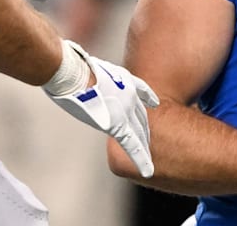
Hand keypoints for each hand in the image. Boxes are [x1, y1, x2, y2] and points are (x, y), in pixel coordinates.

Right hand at [45, 41, 159, 176]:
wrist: (72, 73)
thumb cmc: (77, 68)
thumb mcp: (98, 67)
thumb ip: (104, 73)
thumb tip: (98, 75)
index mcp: (127, 84)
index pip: (144, 101)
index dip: (150, 111)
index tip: (158, 113)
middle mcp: (131, 98)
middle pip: (145, 119)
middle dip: (154, 131)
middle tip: (164, 143)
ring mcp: (125, 111)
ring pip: (141, 131)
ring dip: (148, 145)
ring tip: (156, 159)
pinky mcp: (115, 123)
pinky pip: (131, 144)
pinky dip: (140, 157)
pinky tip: (148, 169)